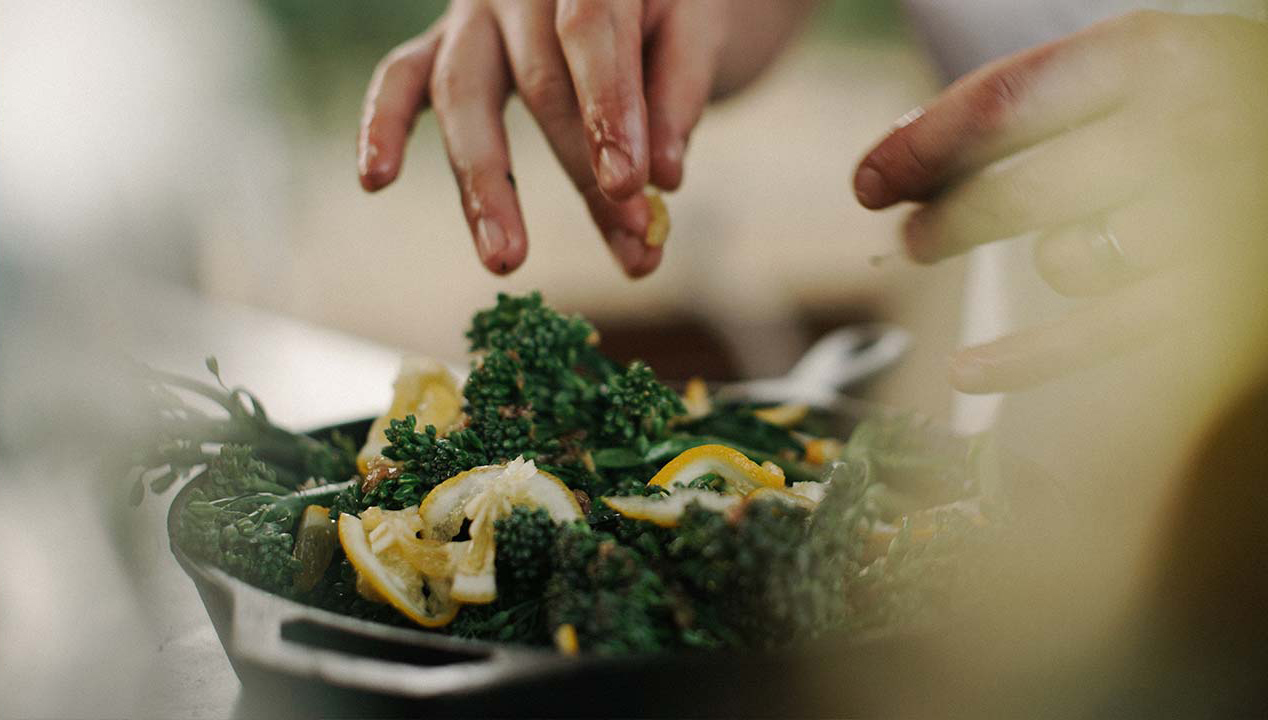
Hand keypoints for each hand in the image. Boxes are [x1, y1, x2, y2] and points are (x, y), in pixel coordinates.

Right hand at [357, 0, 810, 276]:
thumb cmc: (670, 9)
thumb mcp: (698, 29)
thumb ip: (681, 92)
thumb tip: (663, 178)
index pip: (592, 30)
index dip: (610, 110)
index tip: (633, 186)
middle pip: (540, 79)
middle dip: (583, 170)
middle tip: (628, 240)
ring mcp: (473, 11)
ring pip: (463, 93)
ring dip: (486, 184)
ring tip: (505, 260)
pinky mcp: (443, 43)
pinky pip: (400, 78)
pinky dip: (383, 126)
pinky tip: (374, 180)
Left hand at [854, 11, 1267, 392]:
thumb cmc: (1221, 108)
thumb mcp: (1148, 67)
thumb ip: (1042, 97)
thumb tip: (902, 145)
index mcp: (1155, 58)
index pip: (1002, 106)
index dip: (920, 148)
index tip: (870, 181)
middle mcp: (1181, 132)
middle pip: (1016, 191)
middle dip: (946, 221)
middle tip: (912, 240)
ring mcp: (1205, 221)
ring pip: (1066, 261)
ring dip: (1044, 262)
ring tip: (1062, 250)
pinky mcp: (1214, 302)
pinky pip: (1097, 337)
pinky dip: (1024, 360)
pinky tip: (968, 369)